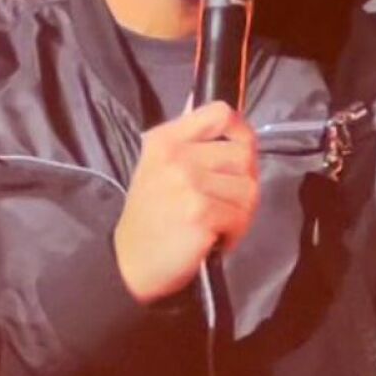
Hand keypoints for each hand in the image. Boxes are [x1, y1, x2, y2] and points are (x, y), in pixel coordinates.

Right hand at [112, 101, 259, 303]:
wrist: (127, 263)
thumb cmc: (150, 216)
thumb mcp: (158, 166)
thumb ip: (190, 141)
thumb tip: (228, 118)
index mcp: (166, 139)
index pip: (220, 113)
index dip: (241, 131)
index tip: (240, 154)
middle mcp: (177, 155)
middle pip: (243, 153)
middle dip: (243, 182)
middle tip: (225, 202)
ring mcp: (189, 183)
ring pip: (248, 187)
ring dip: (241, 212)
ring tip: (218, 223)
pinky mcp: (201, 212)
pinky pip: (241, 216)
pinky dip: (235, 233)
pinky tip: (215, 239)